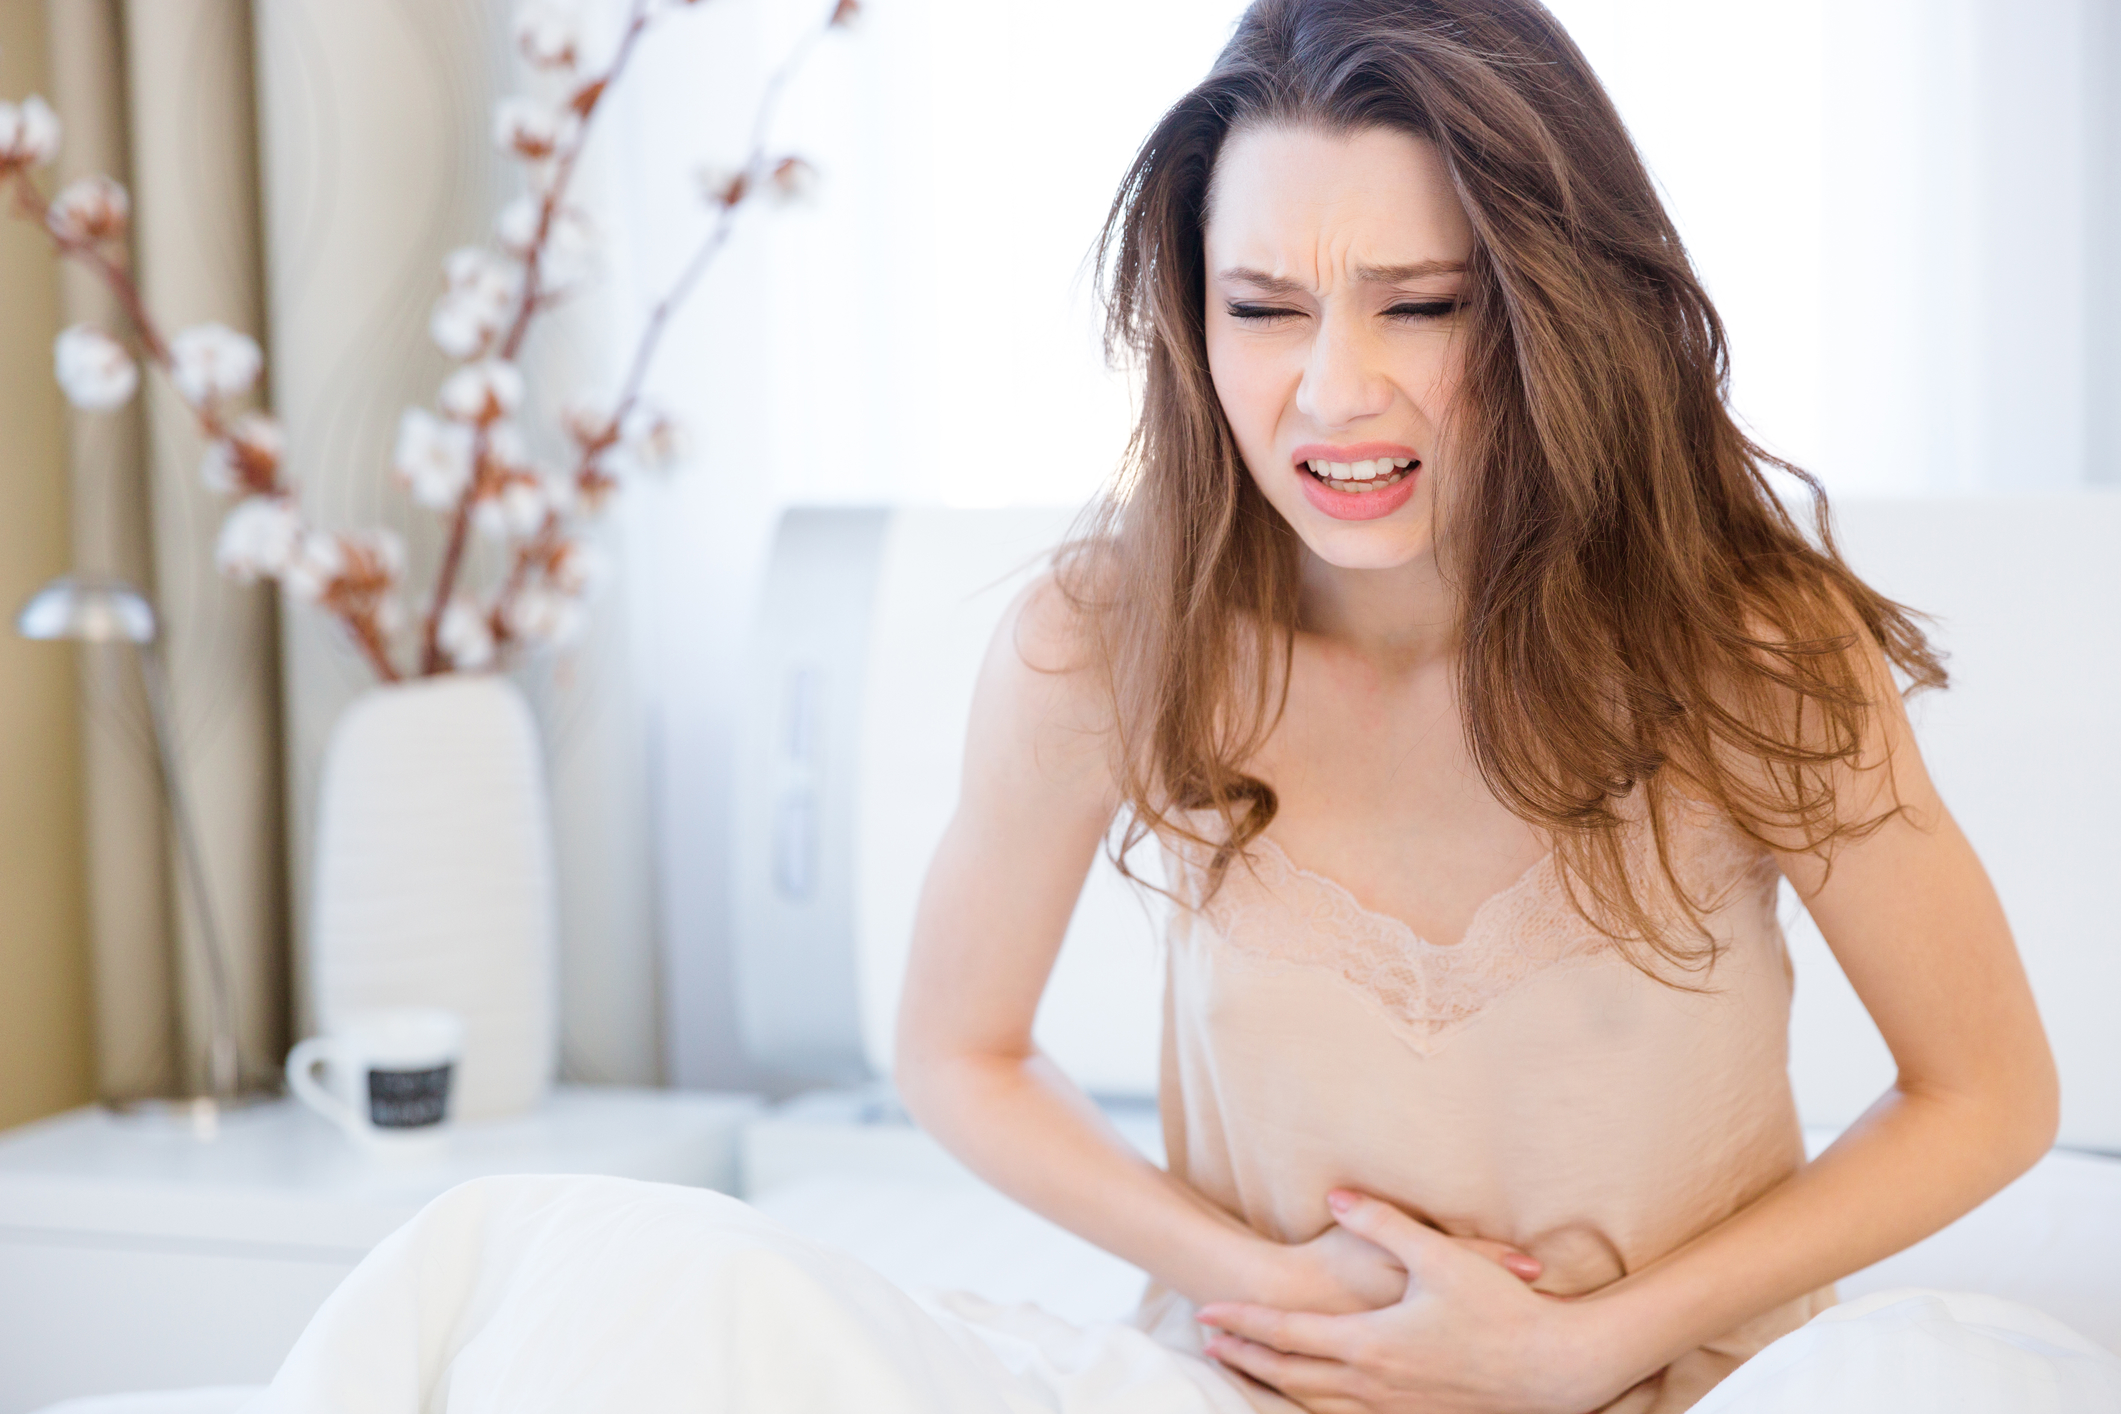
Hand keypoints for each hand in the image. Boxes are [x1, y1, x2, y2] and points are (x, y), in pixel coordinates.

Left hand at [1201, 1190, 1603, 1413]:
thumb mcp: (1438, 1255)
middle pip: (1290, 1374)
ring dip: (1276, 1384)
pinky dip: (1319, 1408)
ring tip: (1248, 1368)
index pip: (1287, 1335)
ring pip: (1316, 1403)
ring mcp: (1395, 1409)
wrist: (1555, 1369)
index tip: (1206, 1313)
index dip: (1243, 1323)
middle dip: (1246, 1357)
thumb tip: (1337, 1193)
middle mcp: (1372, 1385)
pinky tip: (1315, 1398)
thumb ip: (1381, 1220)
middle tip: (1209, 1341)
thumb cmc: (1500, 1310)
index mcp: (1369, 1344)